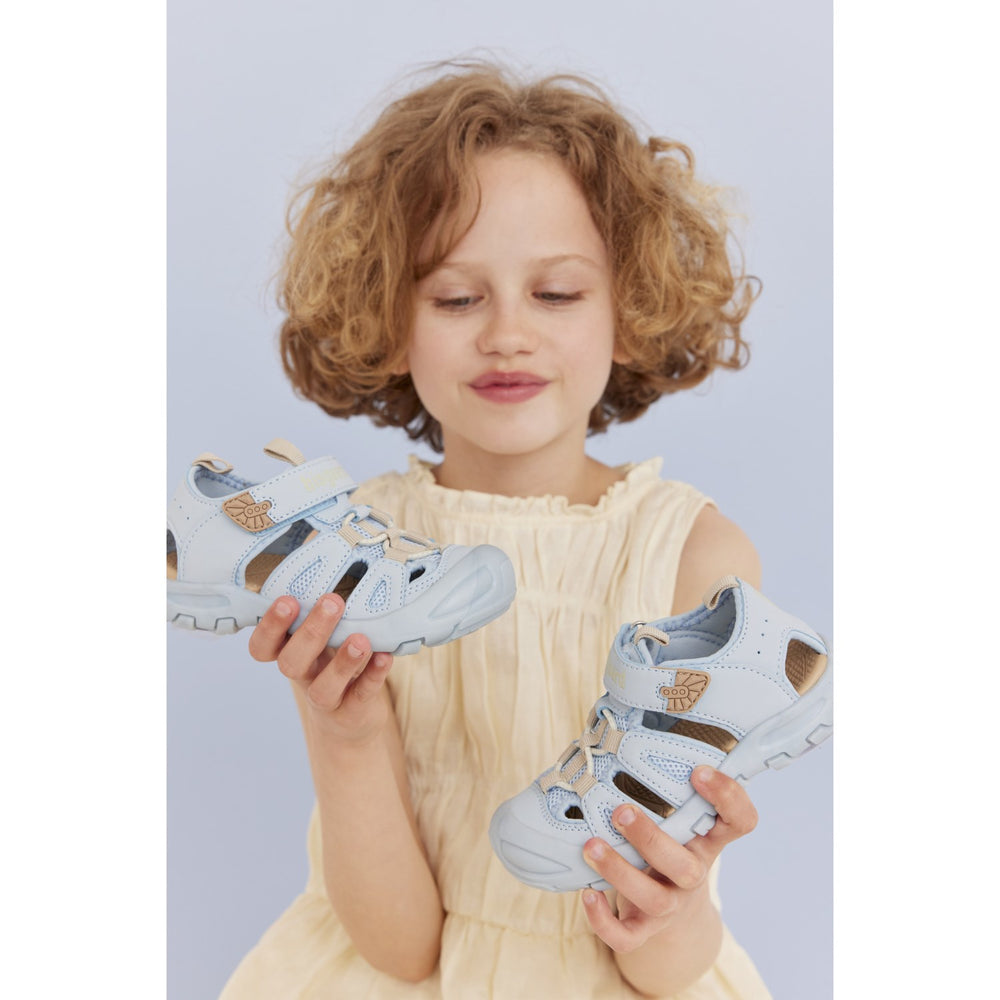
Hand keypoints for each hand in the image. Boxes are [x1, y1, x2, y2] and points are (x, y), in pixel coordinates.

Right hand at [248, 594, 393, 743]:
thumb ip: (323, 611)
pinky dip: (373, 676)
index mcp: (289, 652)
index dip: (270, 627)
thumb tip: (341, 562)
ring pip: (323, 688)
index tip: (287, 599)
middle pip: (291, 662)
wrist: (350, 719)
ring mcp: (326, 698)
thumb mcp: (324, 636)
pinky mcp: (352, 711)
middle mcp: (303, 676)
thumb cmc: (333, 660)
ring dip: (341, 663)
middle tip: (332, 602)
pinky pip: (360, 695)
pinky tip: (385, 657)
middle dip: (311, 632)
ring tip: (360, 639)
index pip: (263, 646)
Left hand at [580, 766, 757, 952]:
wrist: (674, 917)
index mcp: (706, 841)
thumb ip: (660, 785)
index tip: (698, 770)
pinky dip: (604, 920)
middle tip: (621, 811)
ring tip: (590, 845)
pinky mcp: (645, 930)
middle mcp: (692, 873)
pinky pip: (627, 936)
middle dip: (652, 839)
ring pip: (653, 898)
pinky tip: (586, 894)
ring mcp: (670, 905)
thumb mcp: (676, 819)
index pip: (740, 822)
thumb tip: (614, 722)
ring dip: (620, 871)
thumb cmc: (667, 846)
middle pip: (685, 865)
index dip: (727, 798)